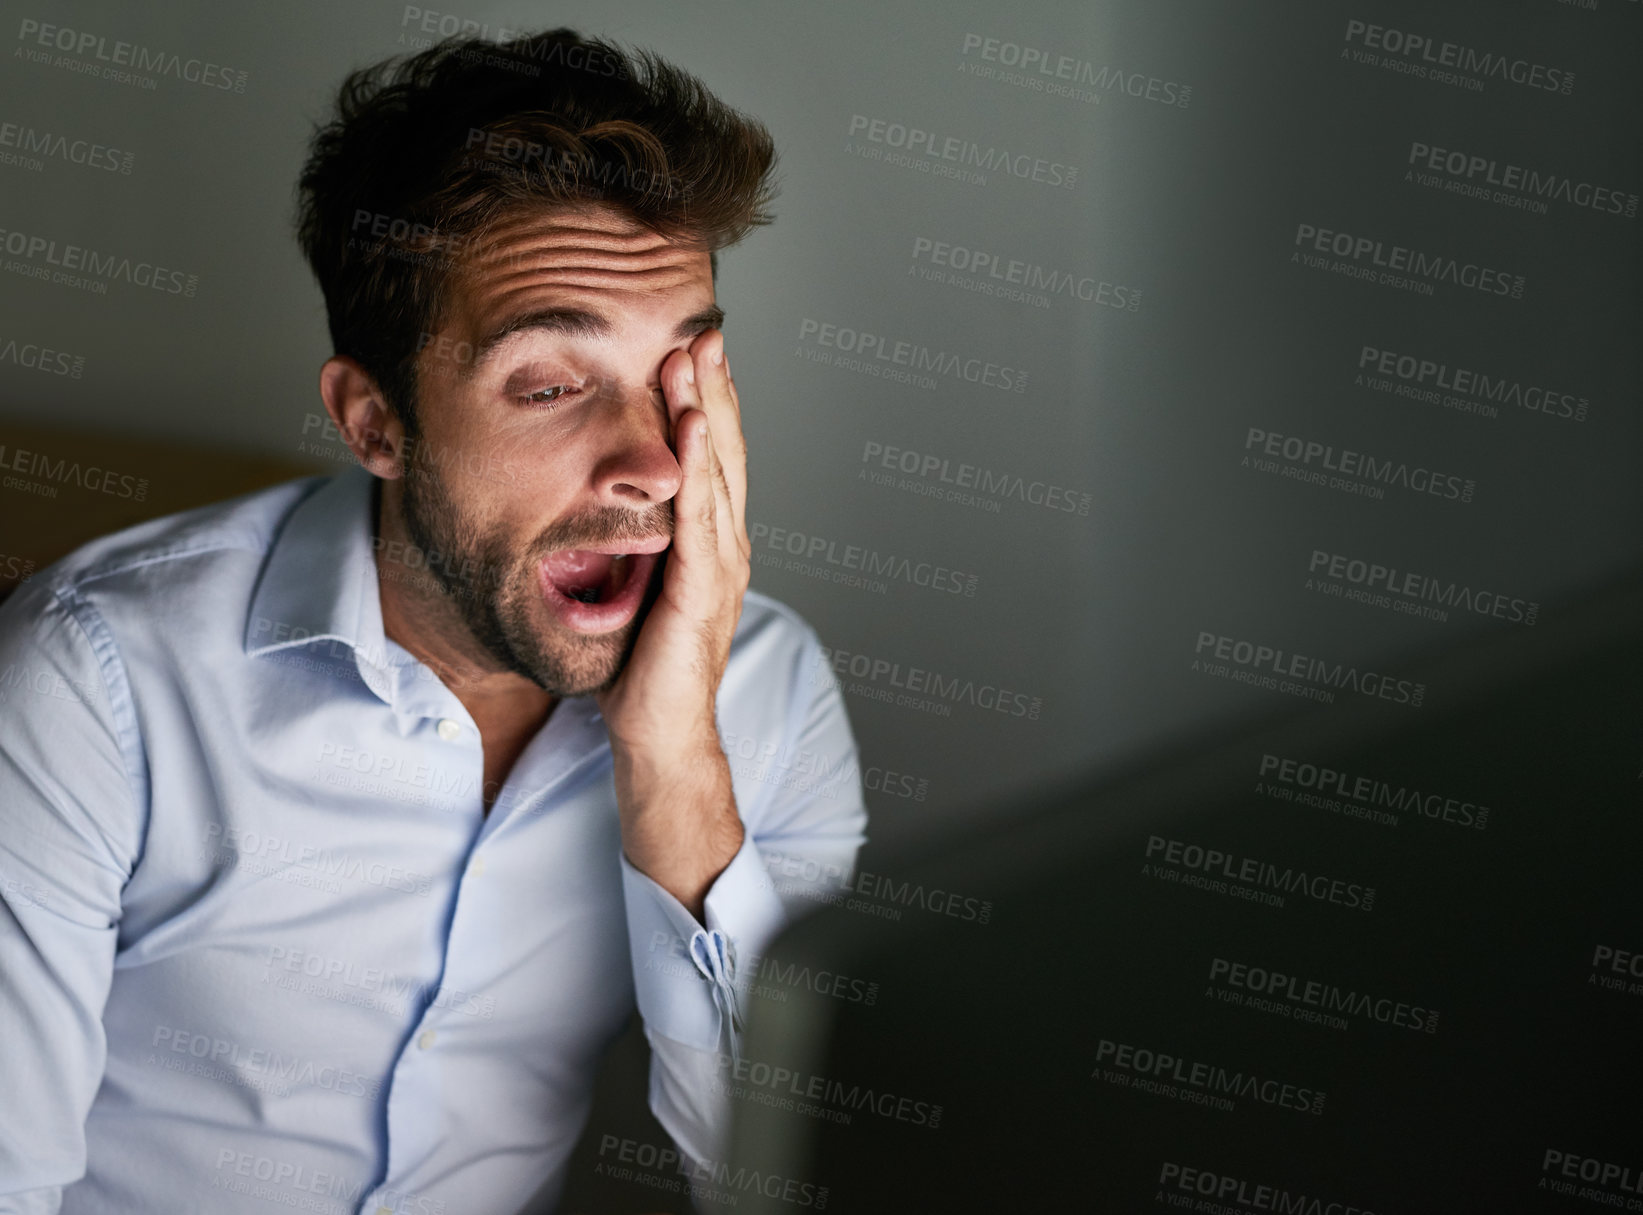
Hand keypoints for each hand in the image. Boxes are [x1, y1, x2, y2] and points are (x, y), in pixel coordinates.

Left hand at [594, 328, 748, 914]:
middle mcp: (727, 548)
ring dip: (707, 408)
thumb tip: (594, 504)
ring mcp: (722, 568)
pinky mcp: (703, 590)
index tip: (692, 348)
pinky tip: (692, 422)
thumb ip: (628, 545)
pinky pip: (702, 515)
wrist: (657, 738)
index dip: (706, 402)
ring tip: (694, 355)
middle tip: (703, 328)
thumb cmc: (642, 674)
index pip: (712, 459)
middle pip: (724, 451)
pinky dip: (700, 464)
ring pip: (717, 472)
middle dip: (713, 387)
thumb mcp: (632, 590)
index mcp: (710, 545)